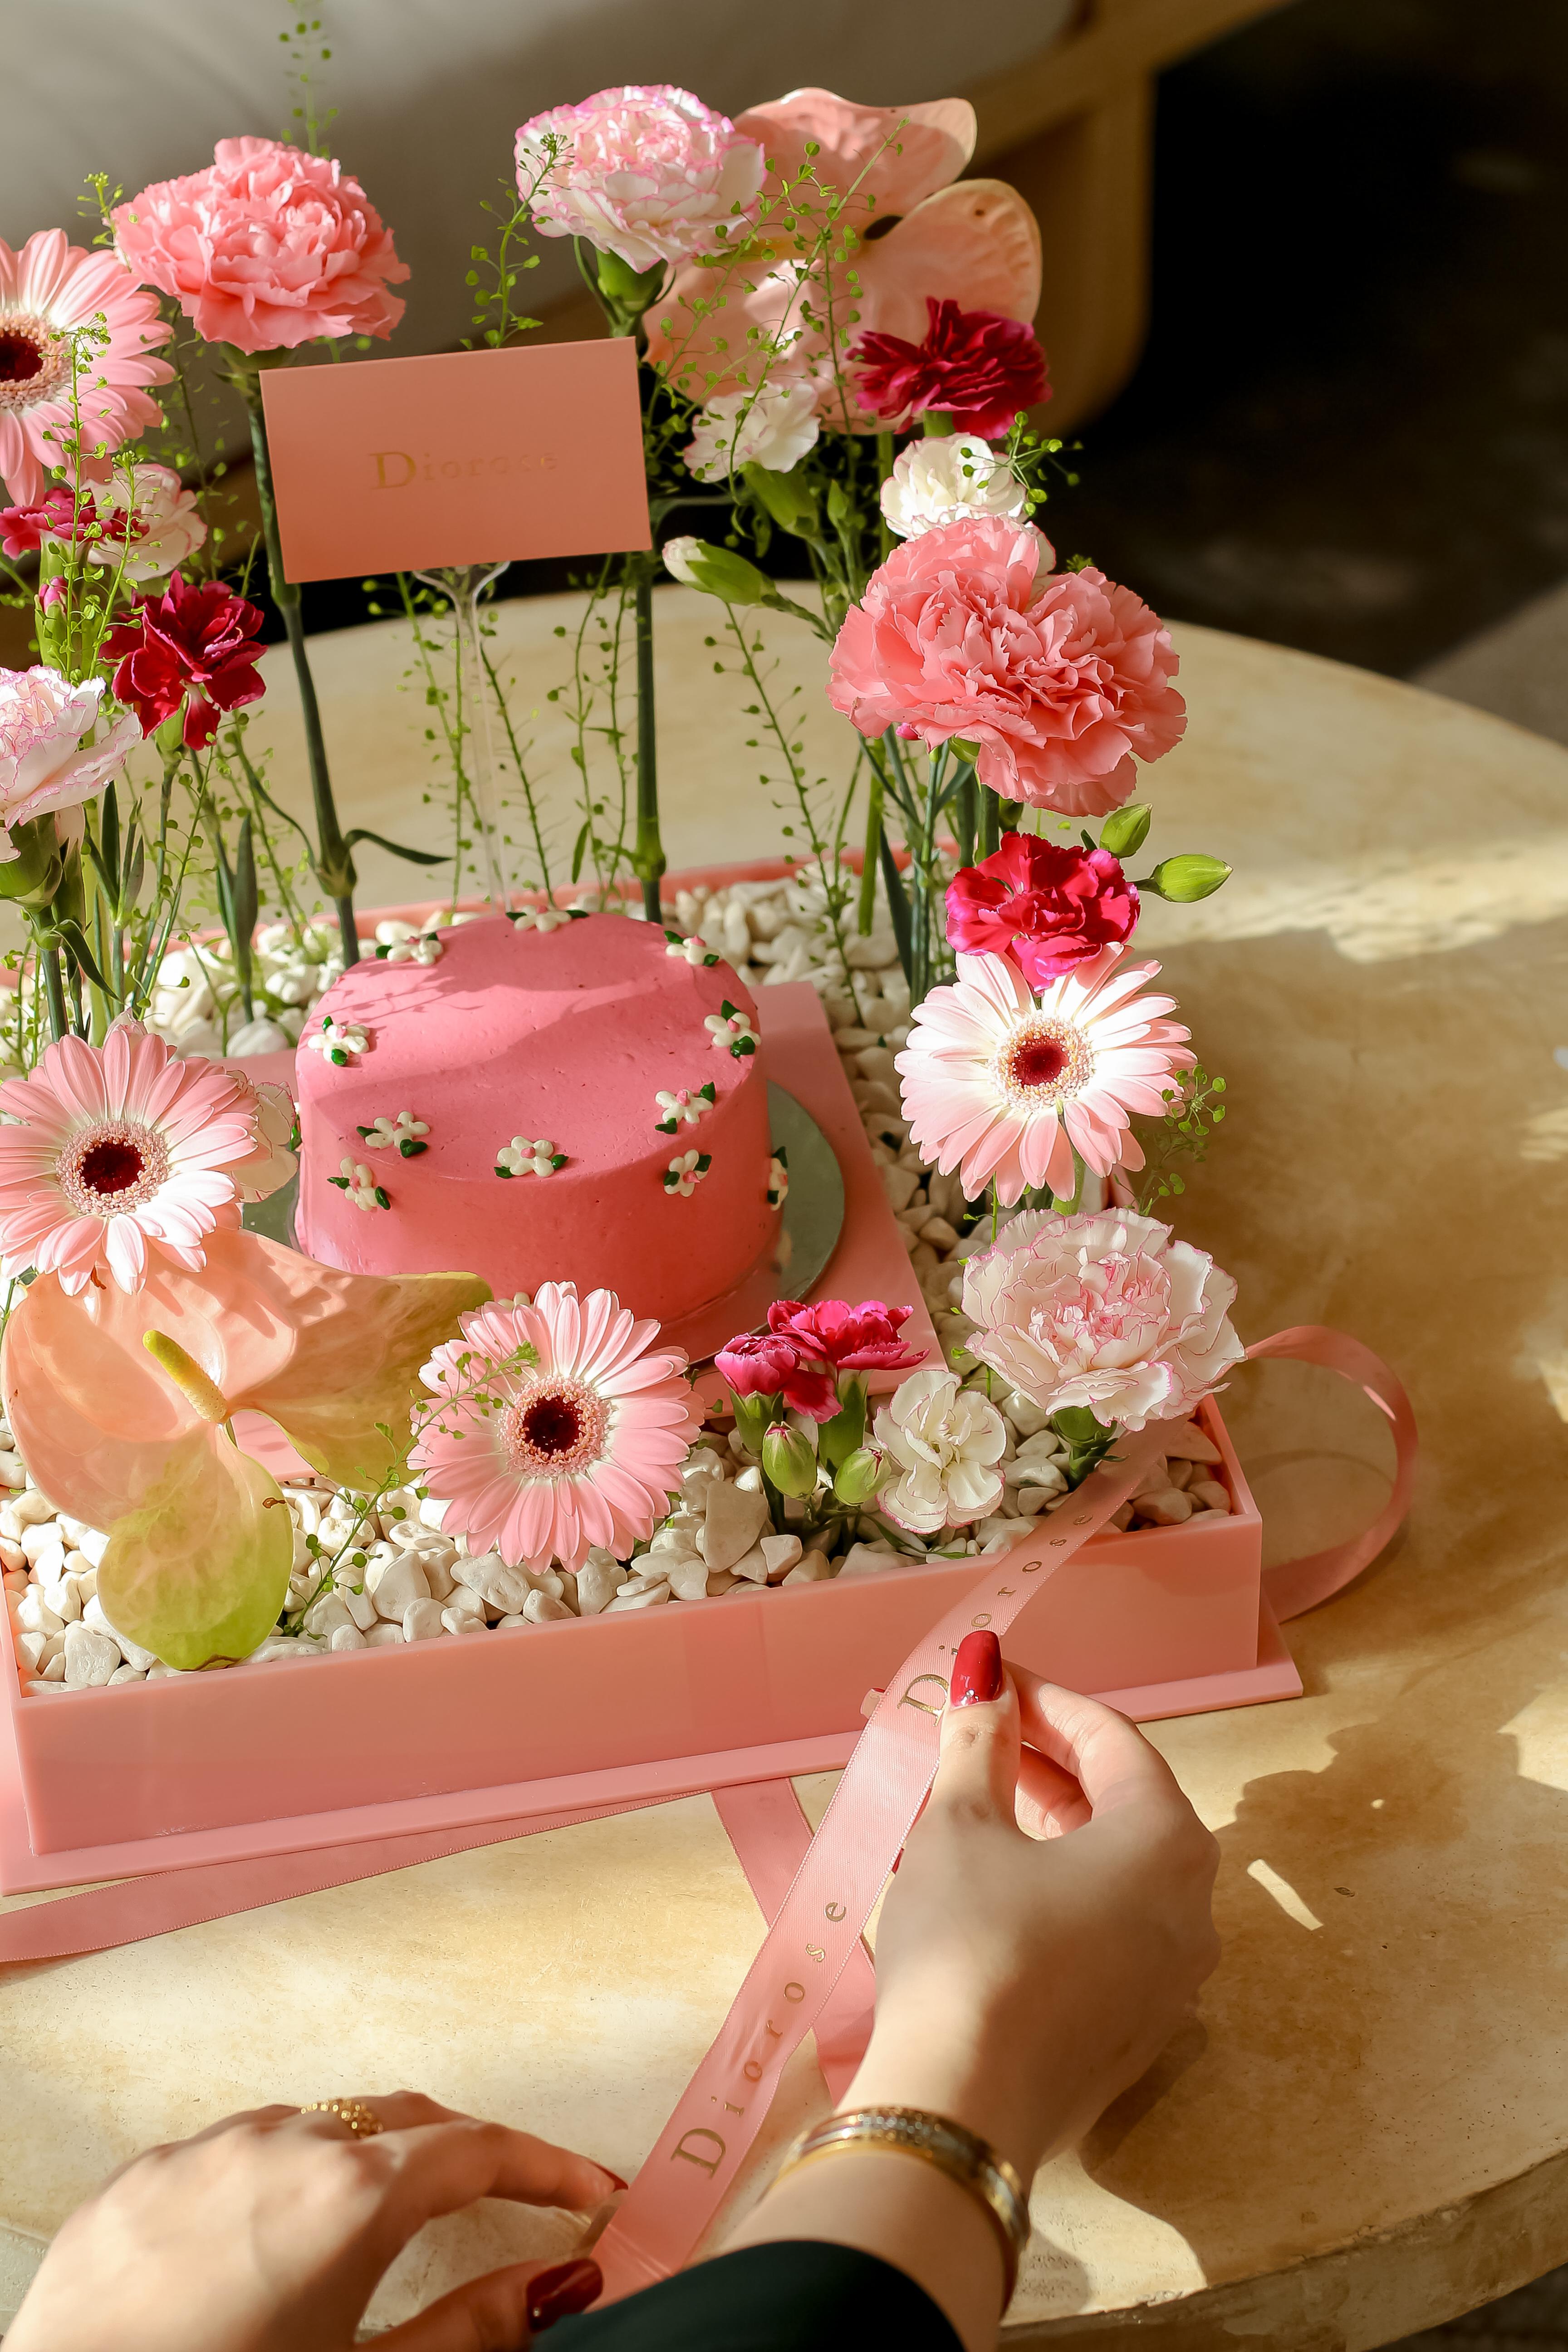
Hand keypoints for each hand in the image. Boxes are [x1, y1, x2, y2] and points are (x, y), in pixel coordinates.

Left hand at [5, 2092, 621, 2351]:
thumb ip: (473, 2329)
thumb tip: (560, 2286)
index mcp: (348, 2194)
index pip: (481, 2149)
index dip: (549, 2168)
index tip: (593, 2191)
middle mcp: (276, 2145)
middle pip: (403, 2121)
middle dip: (464, 2155)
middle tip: (511, 2199)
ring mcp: (196, 2157)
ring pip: (310, 2128)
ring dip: (361, 2163)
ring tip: (384, 2228)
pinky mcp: (132, 2184)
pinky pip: (224, 2155)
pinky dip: (269, 2182)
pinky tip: (268, 2247)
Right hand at [850, 1635, 1220, 2180]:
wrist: (963, 2108)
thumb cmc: (970, 1945)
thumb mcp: (962, 1825)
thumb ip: (979, 1743)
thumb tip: (982, 1670)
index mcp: (1167, 1844)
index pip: (1113, 1739)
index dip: (1044, 1700)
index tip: (988, 1679)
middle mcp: (1193, 1908)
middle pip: (1123, 1803)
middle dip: (1047, 1760)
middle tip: (977, 1733)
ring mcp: (1171, 1979)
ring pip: (1116, 1871)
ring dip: (1050, 1823)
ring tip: (976, 1799)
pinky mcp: (1135, 2030)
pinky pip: (1108, 1930)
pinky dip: (1059, 1888)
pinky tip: (995, 1881)